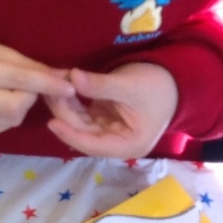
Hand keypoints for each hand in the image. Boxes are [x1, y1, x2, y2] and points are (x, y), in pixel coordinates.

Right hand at [0, 40, 75, 135]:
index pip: (18, 80)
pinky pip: (2, 127)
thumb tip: (62, 78)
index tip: (69, 87)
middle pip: (17, 106)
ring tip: (7, 92)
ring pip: (12, 119)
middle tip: (25, 86)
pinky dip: (9, 115)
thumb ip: (29, 66)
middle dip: (30, 96)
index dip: (46, 84)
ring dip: (20, 106)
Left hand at [45, 63, 177, 157]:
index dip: (71, 134)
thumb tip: (73, 77)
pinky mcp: (103, 119)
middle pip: (83, 132)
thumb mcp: (130, 85)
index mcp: (128, 145)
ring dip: (64, 106)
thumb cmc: (158, 86)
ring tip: (50, 86)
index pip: (93, 145)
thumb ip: (100, 85)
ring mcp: (108, 131)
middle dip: (64, 113)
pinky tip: (59, 88)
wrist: (174, 79)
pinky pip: (82, 113)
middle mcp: (116, 143)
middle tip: (48, 91)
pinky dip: (71, 101)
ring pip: (79, 122)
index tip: (52, 122)